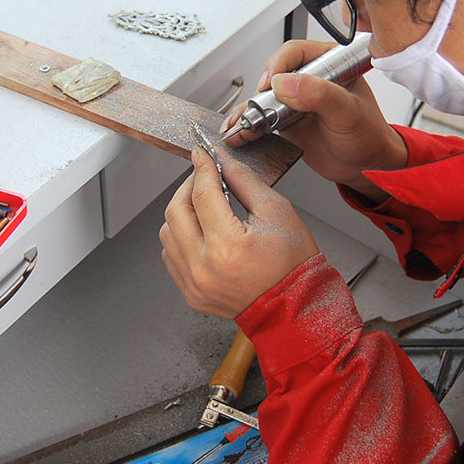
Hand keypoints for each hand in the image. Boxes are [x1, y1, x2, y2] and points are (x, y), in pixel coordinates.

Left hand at [160, 147, 318, 318]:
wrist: (296, 308)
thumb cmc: (293, 264)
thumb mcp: (277, 211)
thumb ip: (244, 180)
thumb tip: (222, 160)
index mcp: (227, 246)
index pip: (202, 194)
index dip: (202, 168)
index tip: (202, 155)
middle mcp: (204, 268)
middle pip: (176, 211)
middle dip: (188, 187)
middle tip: (203, 177)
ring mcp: (194, 284)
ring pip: (168, 233)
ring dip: (182, 213)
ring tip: (204, 206)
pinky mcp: (191, 294)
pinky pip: (172, 256)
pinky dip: (181, 237)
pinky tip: (202, 231)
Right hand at [222, 39, 407, 200]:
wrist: (366, 166)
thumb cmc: (368, 135)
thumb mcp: (347, 112)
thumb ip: (319, 94)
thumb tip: (285, 84)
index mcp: (328, 63)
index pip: (294, 53)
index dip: (278, 66)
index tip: (270, 85)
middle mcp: (309, 78)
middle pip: (272, 75)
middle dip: (259, 93)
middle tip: (257, 110)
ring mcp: (295, 99)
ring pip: (262, 97)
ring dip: (248, 111)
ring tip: (240, 124)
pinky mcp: (285, 120)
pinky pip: (261, 118)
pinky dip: (249, 126)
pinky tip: (240, 133)